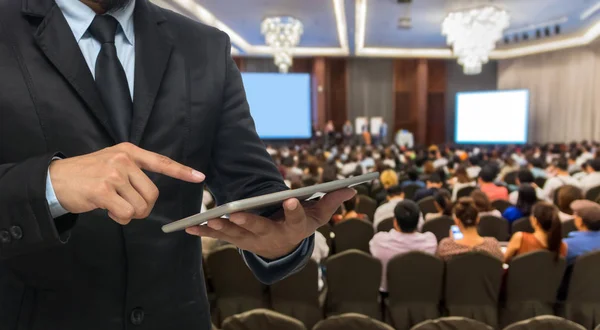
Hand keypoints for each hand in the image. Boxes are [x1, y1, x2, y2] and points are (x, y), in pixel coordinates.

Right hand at [49, 142, 204, 223]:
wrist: (55, 180)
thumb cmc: (87, 175)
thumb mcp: (112, 162)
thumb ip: (133, 171)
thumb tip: (151, 193)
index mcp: (129, 151)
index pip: (161, 162)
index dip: (182, 171)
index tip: (199, 177)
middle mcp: (123, 159)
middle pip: (153, 194)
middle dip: (144, 207)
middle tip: (128, 208)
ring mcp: (113, 174)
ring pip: (140, 206)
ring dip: (130, 214)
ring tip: (113, 206)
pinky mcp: (103, 190)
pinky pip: (126, 214)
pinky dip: (120, 218)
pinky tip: (107, 210)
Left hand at [186, 188, 355, 259]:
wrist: (283, 249)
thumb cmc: (302, 225)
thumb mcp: (319, 215)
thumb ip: (332, 201)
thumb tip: (351, 188)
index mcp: (294, 227)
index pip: (296, 219)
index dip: (295, 210)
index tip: (291, 200)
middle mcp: (272, 235)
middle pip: (260, 228)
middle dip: (248, 221)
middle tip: (237, 212)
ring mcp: (253, 240)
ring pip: (237, 234)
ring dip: (223, 227)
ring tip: (211, 218)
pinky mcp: (237, 239)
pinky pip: (220, 237)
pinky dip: (204, 234)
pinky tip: (189, 229)